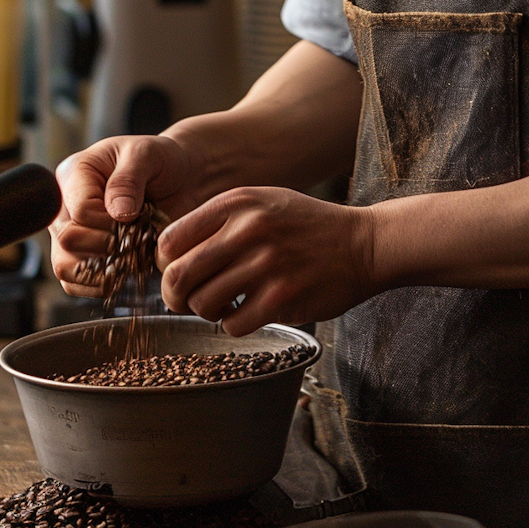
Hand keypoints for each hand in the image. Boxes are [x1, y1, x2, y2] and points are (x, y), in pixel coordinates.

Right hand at [50, 134, 202, 295]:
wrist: (180, 179)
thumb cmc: (160, 160)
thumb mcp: (147, 155)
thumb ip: (128, 179)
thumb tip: (117, 213)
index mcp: (75, 173)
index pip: (79, 210)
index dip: (108, 223)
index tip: (134, 219)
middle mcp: (67, 205)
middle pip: (68, 240)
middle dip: (105, 246)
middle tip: (132, 240)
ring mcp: (74, 232)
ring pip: (65, 267)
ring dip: (100, 271)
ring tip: (129, 260)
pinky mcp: (85, 255)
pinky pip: (76, 283)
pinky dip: (99, 285)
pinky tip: (123, 274)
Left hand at [157, 187, 376, 334]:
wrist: (362, 244)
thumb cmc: (306, 226)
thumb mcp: (262, 202)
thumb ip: (219, 220)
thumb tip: (171, 256)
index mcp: (236, 203)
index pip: (170, 240)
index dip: (166, 263)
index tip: (178, 272)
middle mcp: (248, 230)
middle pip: (178, 275)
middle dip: (174, 295)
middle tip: (185, 300)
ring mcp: (266, 264)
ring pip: (202, 303)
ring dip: (207, 312)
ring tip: (224, 304)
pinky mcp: (282, 297)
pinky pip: (232, 325)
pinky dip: (233, 325)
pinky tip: (247, 312)